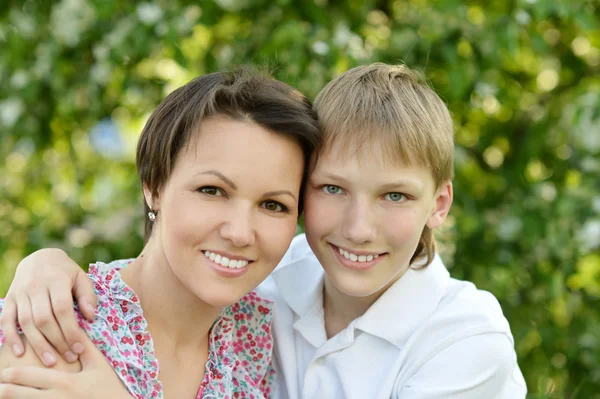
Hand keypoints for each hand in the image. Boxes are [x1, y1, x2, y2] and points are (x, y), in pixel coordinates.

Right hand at [0, 248, 97, 365]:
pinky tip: (19, 353)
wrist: (40, 257)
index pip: (63, 309)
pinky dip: (11, 337)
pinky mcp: (9, 298)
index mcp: (56, 280)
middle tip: (69, 358)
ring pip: (26, 322)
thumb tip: (90, 317)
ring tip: (50, 362)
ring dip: (38, 344)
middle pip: (44, 318)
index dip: (71, 330)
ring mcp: (20, 293)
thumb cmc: (66, 272)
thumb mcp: (81, 277)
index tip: (79, 348)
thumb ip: (88, 295)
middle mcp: (36, 286)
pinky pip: (6, 319)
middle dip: (57, 341)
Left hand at [0, 333, 132, 398]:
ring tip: (8, 393)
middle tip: (1, 384)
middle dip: (3, 388)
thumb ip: (84, 344)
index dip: (10, 373)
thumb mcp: (99, 364)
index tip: (5, 370)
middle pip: (13, 394)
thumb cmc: (110, 387)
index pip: (25, 376)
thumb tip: (74, 322)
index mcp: (63, 382)